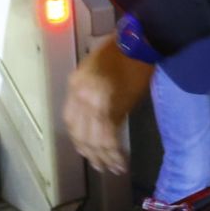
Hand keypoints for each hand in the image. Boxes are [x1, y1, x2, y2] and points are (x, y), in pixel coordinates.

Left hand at [63, 37, 152, 174]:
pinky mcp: (111, 106)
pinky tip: (121, 161)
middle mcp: (79, 95)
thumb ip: (92, 94)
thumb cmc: (121, 52)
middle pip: (81, 134)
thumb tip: (99, 119)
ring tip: (113, 169)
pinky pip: (109, 136)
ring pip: (95, 139)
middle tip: (102, 167)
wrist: (138, 41)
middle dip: (91, 154)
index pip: (71, 122)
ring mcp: (94, 102)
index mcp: (75, 86)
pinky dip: (114, 152)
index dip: (79, 140)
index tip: (88, 152)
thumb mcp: (96, 71)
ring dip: (104, 158)